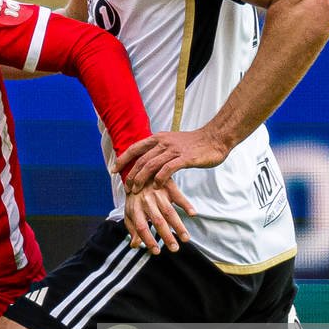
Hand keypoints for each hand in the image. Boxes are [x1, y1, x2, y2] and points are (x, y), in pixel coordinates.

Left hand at [116, 128, 231, 192]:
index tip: (113, 170)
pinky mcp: (184, 158)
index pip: (135, 148)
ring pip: (150, 165)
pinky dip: (160, 179)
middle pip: (141, 160)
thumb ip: (160, 149)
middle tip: (127, 188)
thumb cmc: (194, 144)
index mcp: (158, 138)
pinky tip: (157, 187)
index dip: (123, 159)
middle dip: (131, 175)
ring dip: (141, 179)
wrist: (215, 138)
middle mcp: (163, 142)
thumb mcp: (172, 142)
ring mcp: (173, 150)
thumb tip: (147, 159)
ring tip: (136, 191)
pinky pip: (167, 169)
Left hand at [124, 182, 192, 253]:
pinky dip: (186, 205)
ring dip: (178, 226)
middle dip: (167, 236)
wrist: (139, 170)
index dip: (148, 240)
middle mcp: (146, 201)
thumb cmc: (134, 196)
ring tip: (186, 239)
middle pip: (158, 221)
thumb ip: (132, 228)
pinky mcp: (167, 185)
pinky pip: (178, 196)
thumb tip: (135, 245)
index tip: (157, 251)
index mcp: (135, 208)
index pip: (141, 227)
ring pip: (169, 211)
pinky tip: (193, 214)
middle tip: (175, 249)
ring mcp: (157, 193)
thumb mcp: (130, 211)